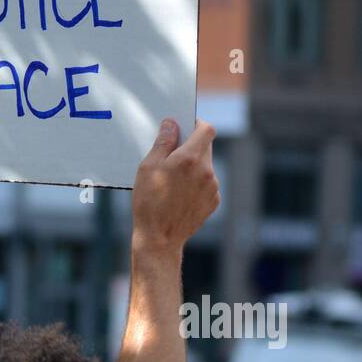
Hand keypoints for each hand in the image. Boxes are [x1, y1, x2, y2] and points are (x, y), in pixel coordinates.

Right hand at [132, 119, 218, 253]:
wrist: (159, 238)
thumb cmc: (149, 201)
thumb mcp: (148, 166)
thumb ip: (163, 142)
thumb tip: (172, 124)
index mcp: (190, 158)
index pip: (206, 129)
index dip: (197, 124)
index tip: (186, 126)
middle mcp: (207, 171)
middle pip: (206, 147)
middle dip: (191, 146)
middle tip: (171, 155)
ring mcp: (213, 187)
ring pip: (205, 166)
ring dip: (193, 166)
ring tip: (172, 181)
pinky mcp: (213, 201)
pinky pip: (207, 183)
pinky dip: (196, 183)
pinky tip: (179, 194)